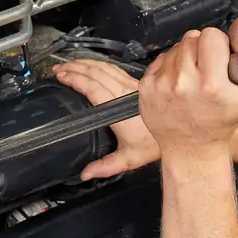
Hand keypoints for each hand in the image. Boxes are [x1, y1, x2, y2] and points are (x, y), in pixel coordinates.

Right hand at [52, 59, 160, 179]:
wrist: (178, 133)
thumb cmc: (156, 144)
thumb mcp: (129, 159)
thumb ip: (105, 166)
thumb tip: (86, 174)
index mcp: (118, 109)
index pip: (92, 86)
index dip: (75, 79)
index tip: (61, 76)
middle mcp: (125, 93)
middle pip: (95, 72)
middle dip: (74, 68)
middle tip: (59, 70)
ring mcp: (131, 86)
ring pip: (105, 67)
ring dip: (84, 63)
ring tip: (69, 64)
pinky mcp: (136, 83)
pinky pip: (114, 68)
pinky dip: (98, 64)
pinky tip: (91, 65)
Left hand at [139, 22, 237, 161]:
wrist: (192, 149)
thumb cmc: (220, 122)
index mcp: (211, 84)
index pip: (211, 35)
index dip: (218, 44)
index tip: (219, 58)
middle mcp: (183, 83)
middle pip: (192, 37)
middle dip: (201, 49)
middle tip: (206, 70)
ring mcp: (162, 85)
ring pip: (175, 47)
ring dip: (185, 57)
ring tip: (192, 80)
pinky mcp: (146, 87)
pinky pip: (161, 59)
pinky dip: (170, 68)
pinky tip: (178, 85)